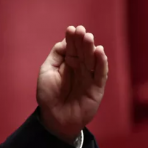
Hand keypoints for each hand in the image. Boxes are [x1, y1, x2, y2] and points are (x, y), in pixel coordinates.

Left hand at [36, 25, 108, 143]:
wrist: (54, 119)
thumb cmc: (48, 96)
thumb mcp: (46, 72)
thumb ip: (55, 56)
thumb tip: (64, 41)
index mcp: (68, 63)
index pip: (72, 47)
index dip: (72, 38)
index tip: (72, 29)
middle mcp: (80, 68)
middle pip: (83, 51)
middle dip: (82, 41)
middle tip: (81, 31)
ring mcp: (89, 77)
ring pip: (92, 60)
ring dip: (91, 48)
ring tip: (88, 38)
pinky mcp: (97, 88)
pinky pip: (100, 74)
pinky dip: (101, 63)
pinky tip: (100, 52)